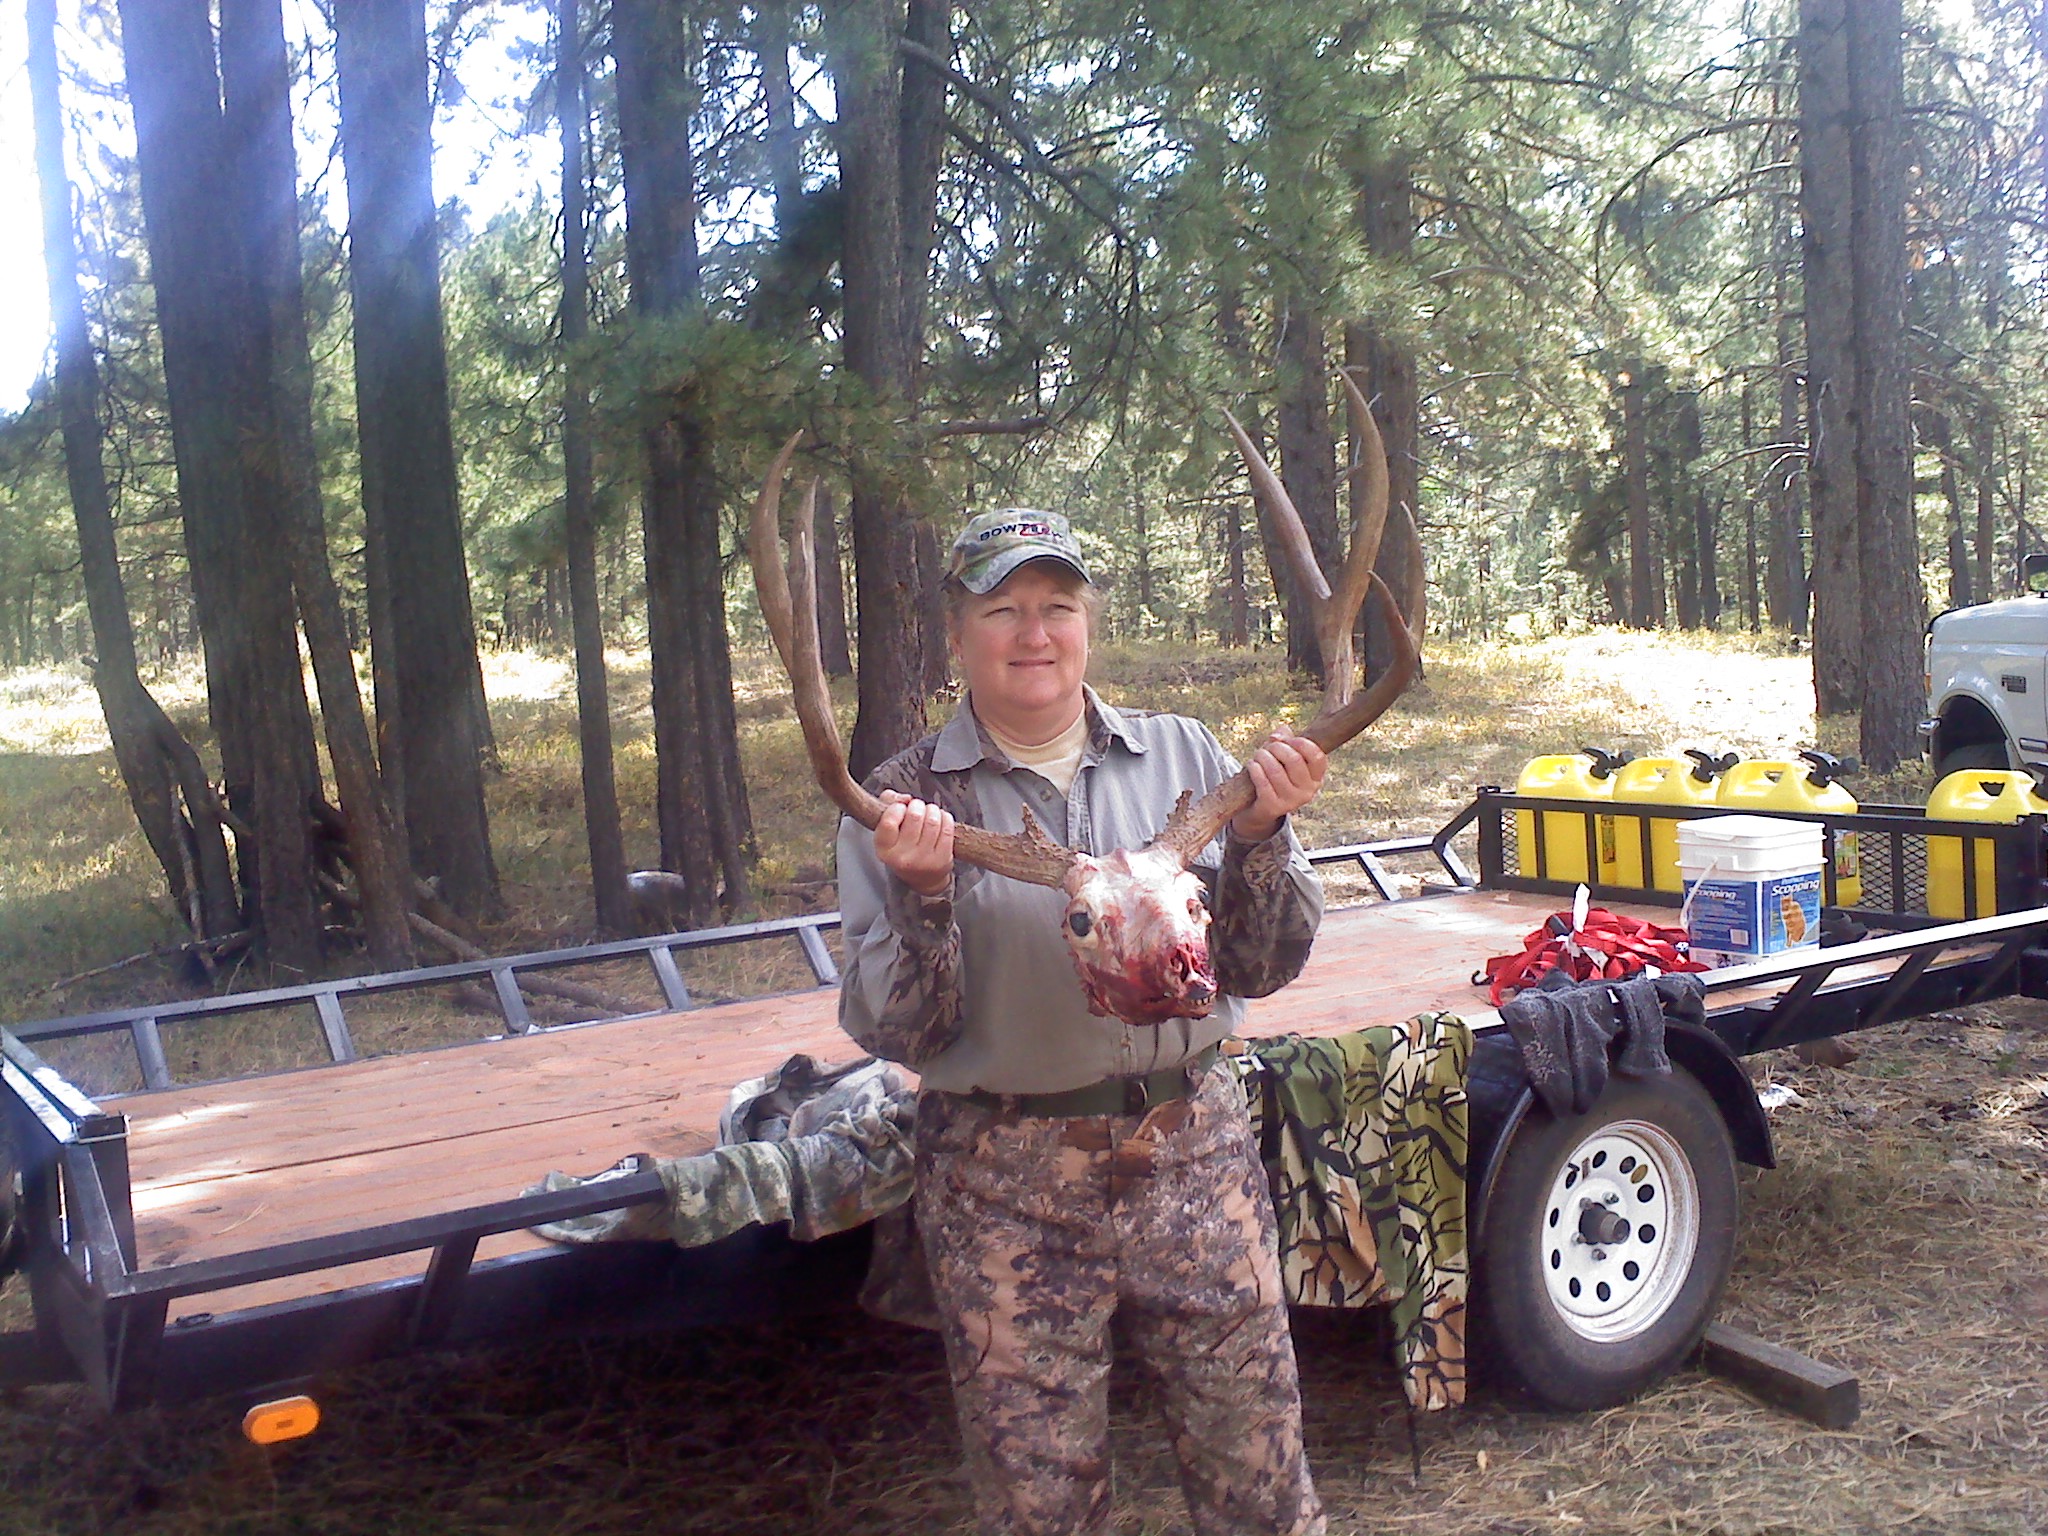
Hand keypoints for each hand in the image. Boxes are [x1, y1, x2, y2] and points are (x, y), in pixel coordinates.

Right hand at [874, 789, 955, 895]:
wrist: (922, 878)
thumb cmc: (903, 846)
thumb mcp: (887, 828)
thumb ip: (888, 803)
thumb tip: (906, 798)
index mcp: (884, 849)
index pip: (889, 822)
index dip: (897, 807)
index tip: (901, 807)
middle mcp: (902, 857)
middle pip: (914, 816)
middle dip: (918, 805)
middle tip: (918, 809)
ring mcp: (923, 860)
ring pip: (933, 820)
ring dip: (932, 810)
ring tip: (929, 813)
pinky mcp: (942, 859)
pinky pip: (947, 828)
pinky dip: (945, 818)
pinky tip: (941, 819)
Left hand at [1231, 725, 1327, 841]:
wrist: (1260, 810)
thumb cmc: (1275, 778)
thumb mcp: (1284, 759)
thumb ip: (1285, 742)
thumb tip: (1281, 731)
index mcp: (1316, 778)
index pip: (1317, 757)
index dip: (1302, 743)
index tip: (1288, 739)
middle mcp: (1307, 791)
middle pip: (1294, 760)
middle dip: (1276, 747)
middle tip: (1267, 747)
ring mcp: (1291, 801)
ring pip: (1275, 770)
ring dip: (1262, 756)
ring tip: (1258, 755)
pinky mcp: (1273, 807)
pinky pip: (1262, 782)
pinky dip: (1254, 768)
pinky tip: (1251, 765)